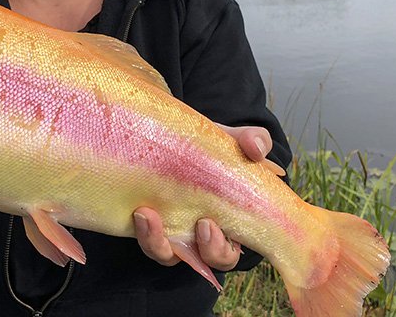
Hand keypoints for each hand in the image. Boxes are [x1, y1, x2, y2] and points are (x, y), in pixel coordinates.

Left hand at [133, 125, 271, 270]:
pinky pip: (146, 241)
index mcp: (227, 219)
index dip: (224, 248)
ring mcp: (172, 230)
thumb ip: (253, 140)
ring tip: (147, 214)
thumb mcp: (236, 139)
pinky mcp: (148, 224)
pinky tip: (139, 211)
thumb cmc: (211, 146)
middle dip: (208, 250)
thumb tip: (256, 149)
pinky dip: (143, 232)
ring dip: (157, 243)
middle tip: (202, 224)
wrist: (175, 136)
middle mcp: (199, 234)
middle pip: (210, 260)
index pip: (231, 249)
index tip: (210, 224)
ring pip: (167, 255)